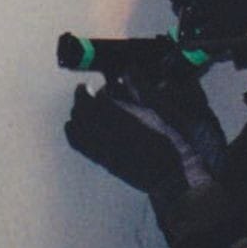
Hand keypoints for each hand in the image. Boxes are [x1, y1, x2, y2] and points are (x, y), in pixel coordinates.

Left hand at [63, 65, 228, 203]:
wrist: (173, 177)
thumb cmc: (174, 141)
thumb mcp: (164, 109)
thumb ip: (143, 88)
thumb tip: (128, 69)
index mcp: (120, 114)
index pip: (94, 96)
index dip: (92, 88)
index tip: (95, 84)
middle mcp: (104, 130)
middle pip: (81, 110)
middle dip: (81, 97)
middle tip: (86, 90)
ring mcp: (101, 147)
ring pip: (76, 126)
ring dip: (76, 113)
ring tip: (82, 108)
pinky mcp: (103, 161)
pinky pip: (78, 144)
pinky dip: (72, 132)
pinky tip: (75, 127)